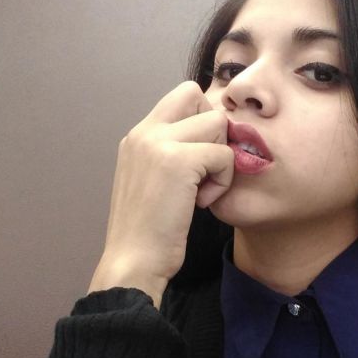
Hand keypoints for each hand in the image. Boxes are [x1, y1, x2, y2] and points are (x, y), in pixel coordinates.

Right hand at [88, 82, 233, 307]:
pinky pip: (224, 155)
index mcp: (137, 136)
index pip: (181, 96)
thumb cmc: (148, 233)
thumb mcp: (154, 182)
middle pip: (197, 96)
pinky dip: (222, 181)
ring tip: (202, 190)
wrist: (132, 262)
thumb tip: (210, 138)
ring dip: (220, 158)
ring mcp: (158, 143)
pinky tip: (201, 203)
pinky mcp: (177, 161)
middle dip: (213, 130)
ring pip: (216, 123)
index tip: (200, 160)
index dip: (201, 122)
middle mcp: (144, 132)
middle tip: (206, 168)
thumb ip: (172, 154)